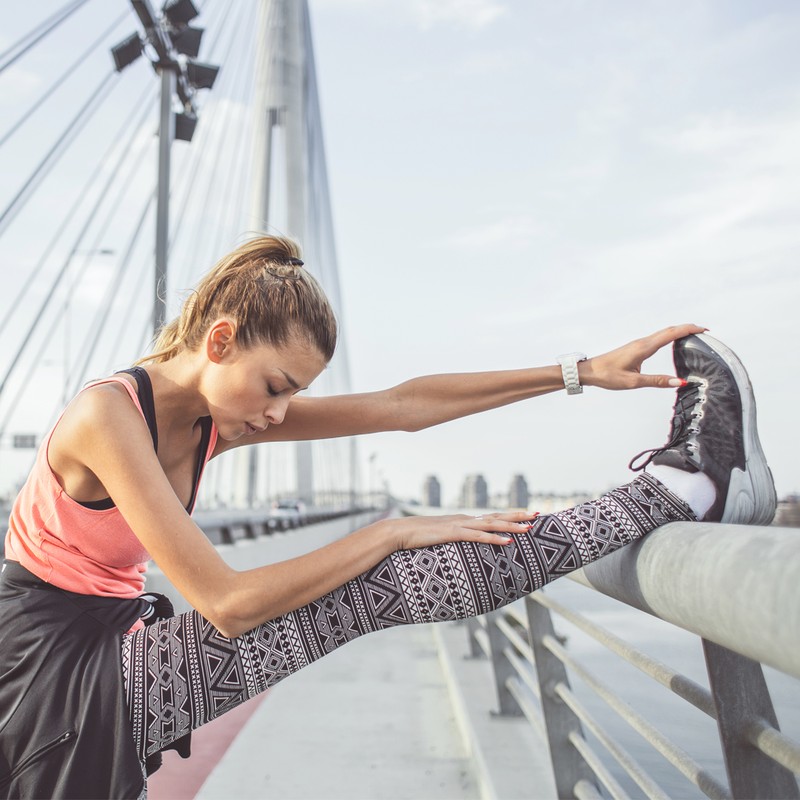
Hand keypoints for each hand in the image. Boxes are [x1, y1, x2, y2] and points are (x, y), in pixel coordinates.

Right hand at [391, 510, 537, 549]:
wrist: (398, 532)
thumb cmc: (416, 537)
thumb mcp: (438, 538)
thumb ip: (450, 539)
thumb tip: (458, 545)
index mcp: (462, 521)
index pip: (491, 517)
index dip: (509, 516)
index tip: (526, 515)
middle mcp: (464, 519)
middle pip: (496, 516)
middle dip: (518, 515)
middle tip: (537, 514)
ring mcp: (459, 525)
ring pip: (491, 524)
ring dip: (512, 525)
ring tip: (529, 527)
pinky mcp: (452, 533)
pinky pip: (477, 536)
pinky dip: (494, 538)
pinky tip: (507, 541)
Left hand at [578, 324, 706, 390]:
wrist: (590, 371)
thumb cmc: (608, 375)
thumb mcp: (634, 382)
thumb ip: (657, 381)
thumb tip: (679, 382)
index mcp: (644, 348)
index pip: (671, 334)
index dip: (689, 330)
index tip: (704, 329)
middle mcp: (642, 342)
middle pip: (669, 330)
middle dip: (687, 328)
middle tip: (703, 331)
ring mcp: (638, 344)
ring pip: (662, 333)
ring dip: (678, 331)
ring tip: (692, 334)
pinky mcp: (635, 347)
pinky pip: (656, 338)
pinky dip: (669, 336)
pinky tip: (671, 341)